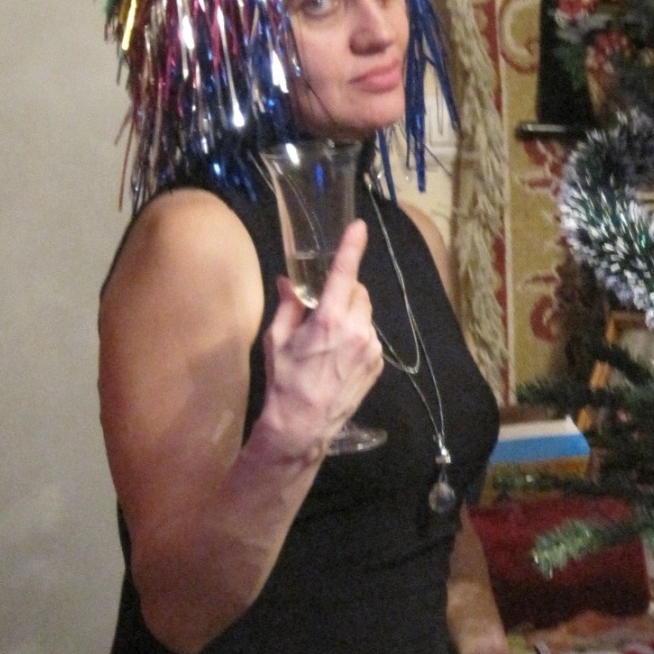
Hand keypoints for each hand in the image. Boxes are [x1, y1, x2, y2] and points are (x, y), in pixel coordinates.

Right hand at [257, 220, 382, 463]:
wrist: (303, 425)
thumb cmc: (285, 381)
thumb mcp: (277, 340)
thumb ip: (288, 307)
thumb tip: (287, 282)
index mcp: (330, 320)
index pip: (344, 273)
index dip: (352, 247)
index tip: (359, 228)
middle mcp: (356, 330)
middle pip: (359, 292)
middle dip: (344, 292)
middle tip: (322, 310)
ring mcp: (371, 349)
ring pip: (366, 315)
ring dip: (351, 316)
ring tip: (329, 341)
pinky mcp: (377, 364)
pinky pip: (369, 338)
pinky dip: (357, 337)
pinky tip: (338, 357)